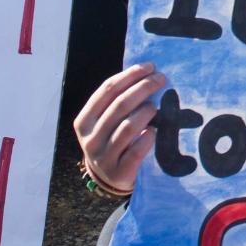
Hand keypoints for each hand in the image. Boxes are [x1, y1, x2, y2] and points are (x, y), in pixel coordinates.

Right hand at [75, 63, 167, 195]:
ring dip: (145, 113)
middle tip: (161, 79)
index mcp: (84, 120)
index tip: (149, 67)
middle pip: (119, 105)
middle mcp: (90, 138)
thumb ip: (116, 103)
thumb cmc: (110, 141)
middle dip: (142, 88)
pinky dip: (147, 139)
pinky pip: (135, 152)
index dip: (129, 75)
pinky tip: (155, 132)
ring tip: (156, 106)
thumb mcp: (104, 122)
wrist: (108, 179)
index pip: (106, 90)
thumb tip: (144, 73)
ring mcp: (103, 156)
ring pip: (127, 128)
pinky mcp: (119, 172)